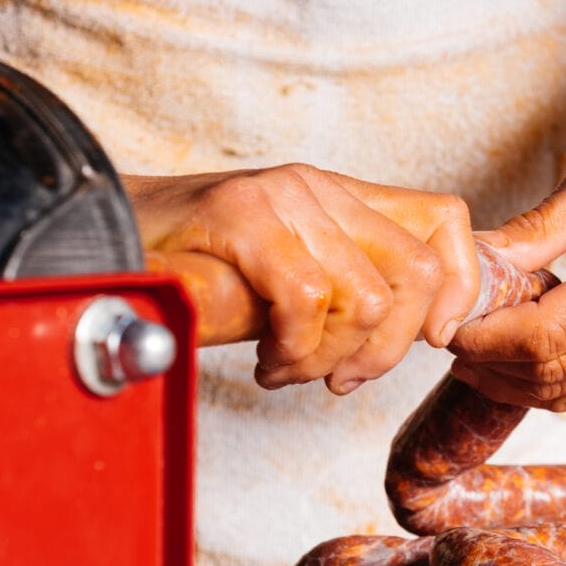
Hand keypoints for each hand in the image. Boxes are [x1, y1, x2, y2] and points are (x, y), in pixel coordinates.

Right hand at [125, 165, 478, 392]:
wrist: (106, 248)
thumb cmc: (199, 277)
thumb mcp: (293, 282)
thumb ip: (352, 291)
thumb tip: (420, 330)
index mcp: (342, 197)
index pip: (446, 220)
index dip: (459, 287)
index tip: (431, 339)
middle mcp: (321, 187)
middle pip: (418, 273)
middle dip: (387, 349)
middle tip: (339, 377)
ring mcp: (283, 197)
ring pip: (367, 299)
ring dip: (329, 358)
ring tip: (286, 366)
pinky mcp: (243, 217)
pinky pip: (306, 302)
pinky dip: (291, 353)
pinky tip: (263, 361)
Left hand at [451, 100, 565, 409]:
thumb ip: (537, 229)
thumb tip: (472, 262)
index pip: (547, 333)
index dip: (486, 338)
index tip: (447, 324)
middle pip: (552, 371)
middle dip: (488, 361)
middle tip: (447, 334)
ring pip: (565, 392)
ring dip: (509, 378)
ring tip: (472, 347)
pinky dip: (542, 381)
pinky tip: (512, 355)